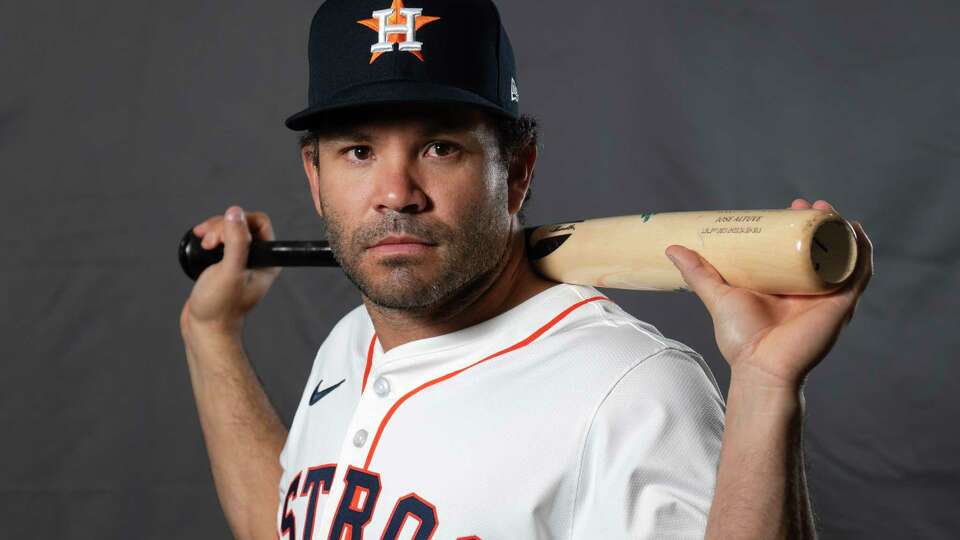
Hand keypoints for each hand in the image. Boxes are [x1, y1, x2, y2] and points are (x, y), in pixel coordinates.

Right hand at [179, 206, 281, 338]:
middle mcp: (258, 259)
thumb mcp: (229, 271)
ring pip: (230, 230)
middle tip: (208, 243)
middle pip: (242, 224)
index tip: (220, 235)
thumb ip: (236, 242)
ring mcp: (241, 261)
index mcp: (267, 260)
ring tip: (202, 244)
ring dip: (213, 231)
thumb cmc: (219, 307)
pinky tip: (200, 242)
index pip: (259, 223)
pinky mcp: (226, 264)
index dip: (238, 222)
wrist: (204, 328)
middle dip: (222, 227)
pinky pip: (220, 240)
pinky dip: (209, 237)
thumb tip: (235, 213)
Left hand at [665, 199, 872, 389]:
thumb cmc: (741, 339)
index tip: (788, 207)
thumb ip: (698, 273)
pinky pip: (859, 275)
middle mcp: (808, 290)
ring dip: (840, 231)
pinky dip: (861, 253)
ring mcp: (827, 297)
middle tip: (806, 204)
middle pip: (820, 249)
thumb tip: (672, 248)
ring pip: (842, 257)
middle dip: (817, 223)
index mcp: (785, 287)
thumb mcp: (718, 295)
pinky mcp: (840, 306)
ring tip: (828, 210)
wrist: (760, 367)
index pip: (795, 250)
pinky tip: (857, 233)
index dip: (795, 227)